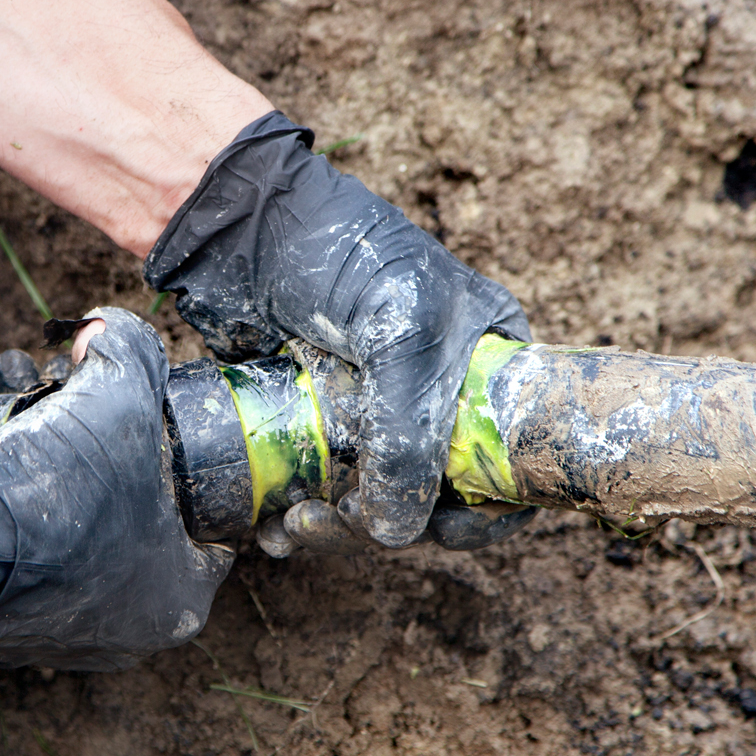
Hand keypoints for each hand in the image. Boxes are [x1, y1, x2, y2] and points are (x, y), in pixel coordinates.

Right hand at [0, 308, 233, 669]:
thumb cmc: (46, 498)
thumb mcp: (115, 398)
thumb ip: (131, 351)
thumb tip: (108, 330)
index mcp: (180, 597)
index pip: (209, 529)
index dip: (188, 472)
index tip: (159, 439)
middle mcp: (130, 633)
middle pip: (144, 531)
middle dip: (121, 478)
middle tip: (92, 436)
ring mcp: (66, 640)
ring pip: (87, 548)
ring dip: (71, 501)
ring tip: (46, 452)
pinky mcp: (8, 632)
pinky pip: (34, 568)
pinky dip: (27, 531)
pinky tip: (11, 491)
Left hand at [144, 112, 530, 549]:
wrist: (241, 224)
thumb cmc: (340, 253)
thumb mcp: (400, 334)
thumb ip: (409, 433)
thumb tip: (396, 532)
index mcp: (486, 364)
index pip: (513, 458)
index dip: (489, 508)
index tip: (446, 531)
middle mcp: (436, 394)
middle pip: (437, 495)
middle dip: (392, 522)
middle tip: (344, 521)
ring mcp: (373, 411)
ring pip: (373, 502)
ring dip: (338, 529)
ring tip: (292, 527)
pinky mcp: (315, 424)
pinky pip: (321, 491)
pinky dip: (300, 517)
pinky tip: (271, 526)